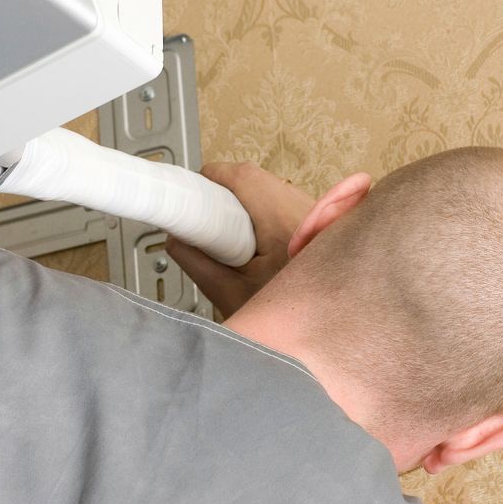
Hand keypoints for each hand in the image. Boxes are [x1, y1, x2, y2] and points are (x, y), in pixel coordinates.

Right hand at [168, 161, 316, 316]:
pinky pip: (287, 204)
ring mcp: (316, 214)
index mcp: (282, 221)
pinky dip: (266, 213)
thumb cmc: (288, 316)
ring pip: (274, 190)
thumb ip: (198, 263)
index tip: (194, 187)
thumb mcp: (230, 293)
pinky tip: (254, 238)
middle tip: (206, 212)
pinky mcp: (321, 224)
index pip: (243, 176)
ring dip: (248, 201)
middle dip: (227, 190)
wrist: (326, 327)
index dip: (215, 176)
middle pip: (258, 179)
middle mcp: (304, 210)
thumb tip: (176, 239)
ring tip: (227, 227)